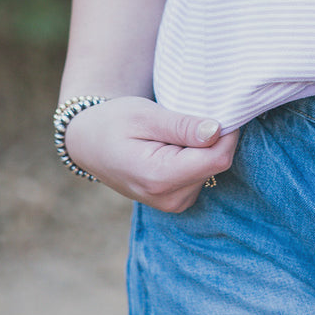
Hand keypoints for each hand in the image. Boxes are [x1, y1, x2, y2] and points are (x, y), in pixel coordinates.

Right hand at [62, 96, 239, 211]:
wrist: (89, 143)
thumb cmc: (114, 122)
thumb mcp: (146, 115)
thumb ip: (182, 126)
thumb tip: (217, 131)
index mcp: (160, 178)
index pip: (217, 158)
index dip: (225, 132)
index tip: (215, 110)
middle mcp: (169, 198)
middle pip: (216, 163)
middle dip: (211, 139)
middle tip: (183, 120)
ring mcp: (174, 203)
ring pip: (213, 169)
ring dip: (202, 148)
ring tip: (171, 135)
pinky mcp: (177, 200)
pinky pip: (203, 175)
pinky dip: (195, 157)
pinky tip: (173, 147)